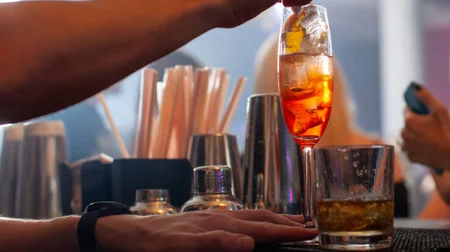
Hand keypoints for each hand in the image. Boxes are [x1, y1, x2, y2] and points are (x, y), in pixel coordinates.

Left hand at [96, 210, 317, 251]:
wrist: (127, 233)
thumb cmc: (152, 243)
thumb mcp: (180, 247)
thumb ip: (214, 242)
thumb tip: (247, 242)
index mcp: (219, 224)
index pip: (261, 228)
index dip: (286, 231)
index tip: (309, 231)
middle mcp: (220, 217)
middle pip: (261, 219)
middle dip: (286, 223)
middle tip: (309, 226)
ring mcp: (213, 217)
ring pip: (252, 216)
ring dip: (273, 219)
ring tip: (291, 219)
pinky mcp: (205, 221)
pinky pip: (239, 218)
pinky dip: (255, 220)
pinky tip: (255, 223)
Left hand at [400, 85, 449, 168]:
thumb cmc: (447, 131)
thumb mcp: (440, 110)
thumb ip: (427, 97)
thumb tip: (417, 89)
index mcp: (409, 120)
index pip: (407, 109)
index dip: (416, 109)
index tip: (425, 113)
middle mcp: (404, 133)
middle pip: (407, 123)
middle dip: (416, 123)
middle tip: (431, 126)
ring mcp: (406, 146)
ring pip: (408, 136)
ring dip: (414, 135)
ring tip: (430, 138)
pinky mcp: (410, 157)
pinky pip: (411, 148)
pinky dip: (416, 147)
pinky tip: (428, 147)